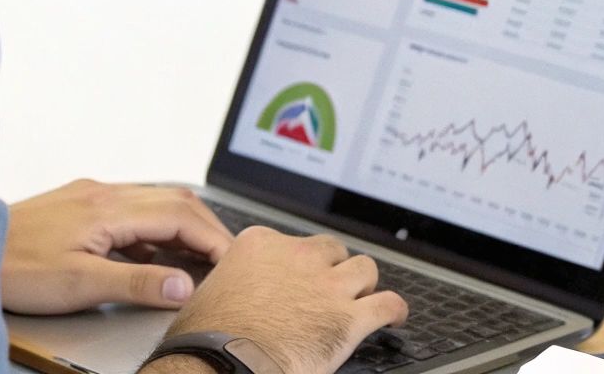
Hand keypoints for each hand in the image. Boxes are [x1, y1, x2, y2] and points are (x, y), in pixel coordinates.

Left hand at [1, 180, 232, 313]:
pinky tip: (153, 253)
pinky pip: (132, 208)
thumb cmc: (14, 270)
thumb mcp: (79, 284)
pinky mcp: (78, 203)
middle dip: (207, 227)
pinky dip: (156, 228)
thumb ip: (136, 283)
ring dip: (183, 225)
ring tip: (199, 256)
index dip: (213, 238)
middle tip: (227, 256)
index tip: (233, 260)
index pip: (181, 215)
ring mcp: (90, 195)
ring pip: (155, 201)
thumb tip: (184, 285)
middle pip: (175, 201)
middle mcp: (103, 193)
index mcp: (109, 208)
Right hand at [147, 226, 408, 373]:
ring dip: (364, 285)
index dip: (301, 263)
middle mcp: (299, 257)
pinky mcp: (348, 318)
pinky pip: (388, 303)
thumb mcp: (212, 290)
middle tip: (330, 290)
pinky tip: (395, 317)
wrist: (221, 365)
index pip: (295, 242)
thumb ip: (236, 278)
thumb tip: (238, 288)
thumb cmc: (208, 338)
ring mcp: (327, 286)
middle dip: (334, 269)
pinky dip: (395, 310)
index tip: (301, 275)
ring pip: (365, 269)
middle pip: (333, 251)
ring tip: (363, 298)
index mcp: (263, 244)